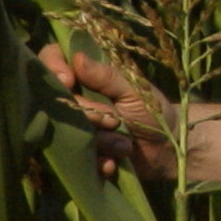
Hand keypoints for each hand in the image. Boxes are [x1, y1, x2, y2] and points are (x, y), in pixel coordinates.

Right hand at [40, 43, 176, 179]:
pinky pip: (76, 159)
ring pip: (67, 131)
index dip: (53, 66)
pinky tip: (113, 162)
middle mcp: (75, 100)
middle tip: (115, 121)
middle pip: (58, 100)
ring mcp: (75, 128)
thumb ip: (107, 76)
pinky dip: (97, 161)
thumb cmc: (153, 111)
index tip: (67, 80)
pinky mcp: (80, 155)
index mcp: (87, 77)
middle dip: (89, 114)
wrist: (167, 150)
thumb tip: (77, 58)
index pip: (54, 58)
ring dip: (99, 140)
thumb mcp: (136, 90)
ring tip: (124, 144)